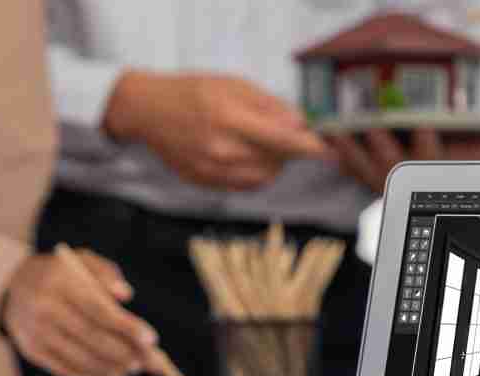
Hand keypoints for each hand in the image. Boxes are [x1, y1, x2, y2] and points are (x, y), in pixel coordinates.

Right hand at [2, 249, 157, 375]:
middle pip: (90, 337)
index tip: (150, 339)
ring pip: (79, 357)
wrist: (14, 287)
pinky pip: (66, 370)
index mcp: (59, 282)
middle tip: (147, 360)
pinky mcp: (32, 351)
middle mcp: (44, 308)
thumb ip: (105, 273)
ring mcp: (35, 333)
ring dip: (110, 367)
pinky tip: (110, 375)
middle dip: (123, 351)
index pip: (97, 309)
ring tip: (131, 368)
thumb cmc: (60, 274)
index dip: (126, 326)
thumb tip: (125, 294)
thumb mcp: (81, 261)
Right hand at [103, 71, 331, 191]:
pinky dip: (253, 173)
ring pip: (263, 178)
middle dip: (288, 151)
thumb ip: (269, 106)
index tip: (330, 152)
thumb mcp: (233, 85)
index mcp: (230, 119)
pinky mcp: (203, 183)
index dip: (311, 148)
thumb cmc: (193, 92)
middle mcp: (221, 150)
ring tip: (258, 143)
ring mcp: (211, 170)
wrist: (149, 111)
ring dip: (272, 164)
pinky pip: (243, 185)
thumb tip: (300, 125)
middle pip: (276, 162)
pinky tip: (241, 155)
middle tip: (280, 134)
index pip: (283, 141)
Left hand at [324, 128, 479, 194]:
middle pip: (390, 161)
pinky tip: (324, 139)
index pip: (430, 158)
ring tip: (335, 128)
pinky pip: (349, 168)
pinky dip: (337, 155)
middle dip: (380, 144)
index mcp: (428, 170)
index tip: (424, 124)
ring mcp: (381, 180)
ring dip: (348, 147)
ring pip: (363, 165)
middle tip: (371, 126)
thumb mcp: (469, 163)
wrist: (423, 210)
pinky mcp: (366, 178)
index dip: (426, 143)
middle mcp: (404, 177)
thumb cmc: (448, 175)